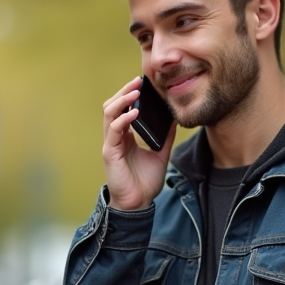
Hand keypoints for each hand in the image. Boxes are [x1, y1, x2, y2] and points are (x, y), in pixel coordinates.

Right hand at [101, 76, 176, 211]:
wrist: (138, 203)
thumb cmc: (145, 181)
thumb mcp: (161, 153)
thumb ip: (166, 136)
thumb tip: (175, 119)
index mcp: (125, 136)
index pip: (123, 109)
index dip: (130, 94)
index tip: (143, 82)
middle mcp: (115, 137)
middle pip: (112, 106)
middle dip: (124, 91)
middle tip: (138, 80)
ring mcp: (111, 144)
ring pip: (109, 114)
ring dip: (122, 100)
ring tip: (135, 91)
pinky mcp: (109, 153)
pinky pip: (114, 131)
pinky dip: (123, 119)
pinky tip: (135, 113)